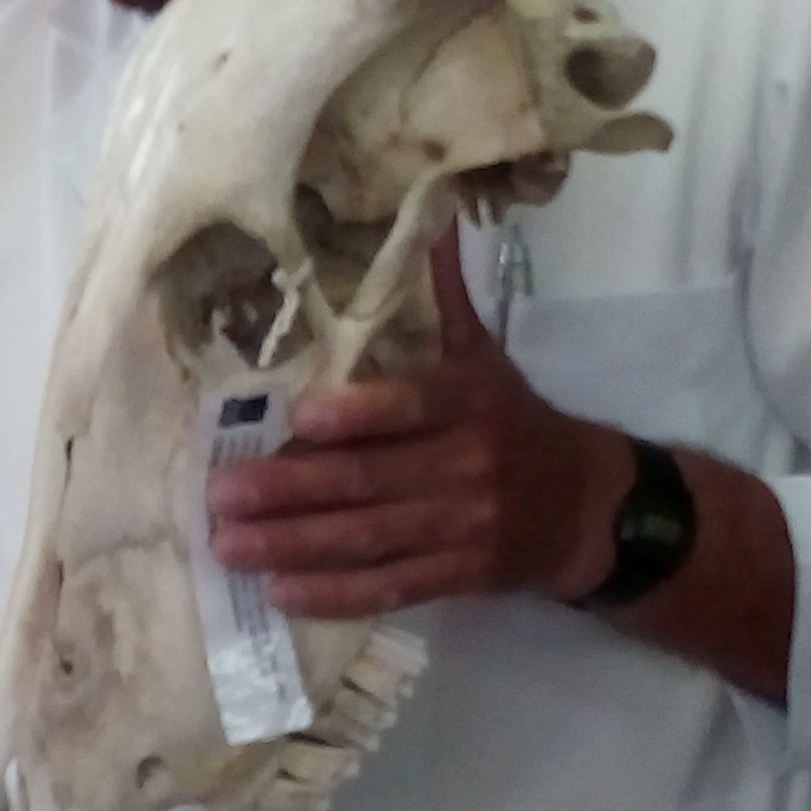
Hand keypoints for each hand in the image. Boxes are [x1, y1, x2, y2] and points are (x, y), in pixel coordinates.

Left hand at [209, 240, 631, 616]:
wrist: (589, 509)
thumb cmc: (516, 421)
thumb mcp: (486, 356)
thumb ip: (444, 297)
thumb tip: (426, 217)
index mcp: (467, 402)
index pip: (410, 406)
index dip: (356, 414)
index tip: (296, 418)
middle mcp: (465, 464)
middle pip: (369, 479)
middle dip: (289, 489)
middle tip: (221, 493)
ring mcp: (461, 527)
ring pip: (368, 538)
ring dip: (292, 544)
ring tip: (227, 545)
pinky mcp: (457, 576)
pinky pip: (388, 587)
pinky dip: (333, 593)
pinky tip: (278, 591)